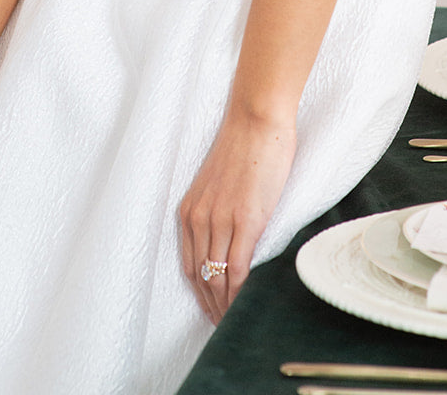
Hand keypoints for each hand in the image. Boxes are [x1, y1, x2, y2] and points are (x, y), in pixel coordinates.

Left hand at [179, 107, 296, 322]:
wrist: (257, 120)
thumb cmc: (245, 146)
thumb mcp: (220, 184)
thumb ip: (220, 211)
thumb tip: (232, 238)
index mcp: (190, 210)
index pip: (189, 265)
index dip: (199, 292)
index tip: (211, 310)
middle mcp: (198, 218)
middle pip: (200, 277)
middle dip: (210, 306)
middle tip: (222, 327)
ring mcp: (220, 221)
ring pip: (217, 278)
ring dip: (225, 305)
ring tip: (234, 323)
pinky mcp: (245, 221)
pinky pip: (236, 269)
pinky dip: (239, 293)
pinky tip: (245, 305)